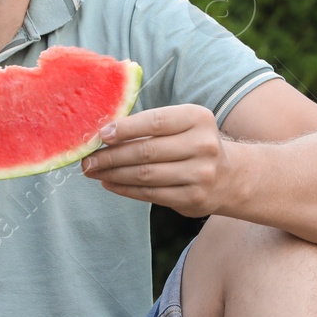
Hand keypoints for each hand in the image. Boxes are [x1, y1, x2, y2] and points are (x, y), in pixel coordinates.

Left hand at [80, 104, 236, 216]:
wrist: (229, 178)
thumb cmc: (193, 144)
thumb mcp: (183, 125)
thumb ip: (151, 125)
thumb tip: (104, 132)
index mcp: (198, 118)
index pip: (155, 121)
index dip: (125, 128)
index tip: (101, 135)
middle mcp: (203, 145)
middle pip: (146, 151)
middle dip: (111, 156)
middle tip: (88, 159)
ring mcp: (200, 174)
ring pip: (145, 175)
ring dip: (113, 174)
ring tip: (93, 171)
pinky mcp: (193, 198)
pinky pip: (151, 193)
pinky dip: (125, 189)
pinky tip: (110, 183)